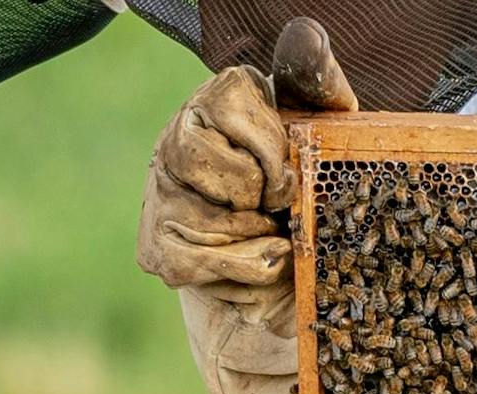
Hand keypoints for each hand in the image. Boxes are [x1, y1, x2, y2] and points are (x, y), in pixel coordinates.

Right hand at [136, 16, 355, 289]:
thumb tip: (303, 37)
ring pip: (199, 218)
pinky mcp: (154, 247)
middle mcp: (174, 139)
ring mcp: (158, 195)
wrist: (286, 242)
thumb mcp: (322, 125)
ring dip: (251, 236)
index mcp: (215, 100)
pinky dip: (240, 271)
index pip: (225, 107)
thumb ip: (316, 82)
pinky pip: (193, 265)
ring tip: (269, 232)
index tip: (287, 172)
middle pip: (197, 160)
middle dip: (251, 193)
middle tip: (276, 205)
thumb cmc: (304, 173)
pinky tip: (258, 260)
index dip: (267, 149)